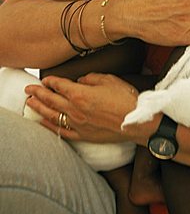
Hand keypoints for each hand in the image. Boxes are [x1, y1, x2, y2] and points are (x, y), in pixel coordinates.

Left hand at [25, 73, 139, 142]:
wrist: (137, 121)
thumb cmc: (125, 99)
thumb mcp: (109, 79)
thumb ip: (91, 78)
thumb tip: (81, 81)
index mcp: (81, 94)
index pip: (60, 85)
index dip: (50, 81)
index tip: (44, 79)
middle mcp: (75, 109)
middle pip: (51, 100)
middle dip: (38, 93)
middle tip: (28, 89)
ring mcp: (78, 124)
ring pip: (52, 115)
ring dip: (39, 108)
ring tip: (30, 103)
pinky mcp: (83, 135)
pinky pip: (62, 131)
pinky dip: (50, 126)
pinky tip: (44, 123)